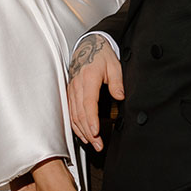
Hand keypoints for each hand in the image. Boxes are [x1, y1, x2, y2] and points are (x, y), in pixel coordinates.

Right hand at [67, 34, 123, 151]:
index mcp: (88, 78)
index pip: (88, 102)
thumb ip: (117, 82)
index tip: (96, 132)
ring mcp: (72, 90)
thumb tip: (120, 96)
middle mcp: (77, 85)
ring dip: (82, 131)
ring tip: (93, 143)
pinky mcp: (70, 93)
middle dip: (88, 132)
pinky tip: (82, 134)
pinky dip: (75, 125)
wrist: (88, 45)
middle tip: (98, 145)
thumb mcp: (114, 65)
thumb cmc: (102, 55)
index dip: (91, 119)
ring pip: (74, 115)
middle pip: (80, 113)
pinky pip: (71, 112)